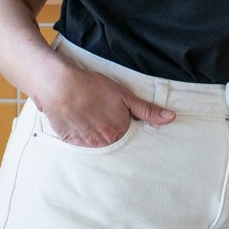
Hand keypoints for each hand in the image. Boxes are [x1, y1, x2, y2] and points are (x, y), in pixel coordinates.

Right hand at [40, 66, 173, 147]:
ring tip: (91, 116)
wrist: (58, 85)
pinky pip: (80, 143)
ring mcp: (84, 144)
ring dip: (96, 133)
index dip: (126, 125)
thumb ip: (147, 110)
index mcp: (118, 132)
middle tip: (102, 114)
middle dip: (111, 130)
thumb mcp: (124, 95)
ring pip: (97, 143)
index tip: (118, 116)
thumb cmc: (92, 87)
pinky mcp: (69, 142)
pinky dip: (82, 134)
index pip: (129, 136)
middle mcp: (102, 143)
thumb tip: (171, 118)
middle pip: (113, 141)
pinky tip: (80, 120)